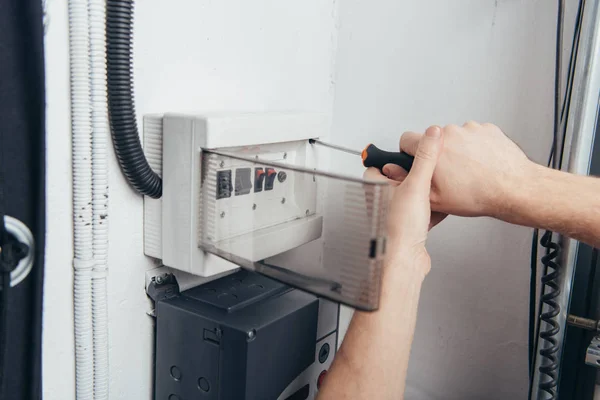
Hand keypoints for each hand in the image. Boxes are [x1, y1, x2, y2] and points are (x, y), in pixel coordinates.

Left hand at [365, 126, 443, 274]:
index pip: (383, 160)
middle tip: (431, 172)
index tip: (414, 151)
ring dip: (429, 192)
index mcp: (374, 185)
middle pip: (403, 177)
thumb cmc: (398, 230)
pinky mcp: (408, 226)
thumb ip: (425, 157)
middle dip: (420, 175)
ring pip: (414, 194)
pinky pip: (423, 211)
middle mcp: (382, 198)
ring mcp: (394, 213)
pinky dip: (434, 208)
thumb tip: (431, 135)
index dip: (400, 156)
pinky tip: (445, 206)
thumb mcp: (416, 185)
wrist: (404, 261)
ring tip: (442, 188)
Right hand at [383, 122, 534, 217]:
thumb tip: (391, 170)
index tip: (415, 160)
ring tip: (466, 171)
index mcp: (434, 148)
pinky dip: (474, 147)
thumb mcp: (433, 197)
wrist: (514, 189)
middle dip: (435, 153)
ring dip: (456, 150)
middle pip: (432, 139)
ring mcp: (470, 129)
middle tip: (446, 174)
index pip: (406, 138)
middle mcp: (450, 133)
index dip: (408, 152)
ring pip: (454, 137)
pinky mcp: (487, 129)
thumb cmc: (477, 196)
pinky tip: (479, 164)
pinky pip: (473, 136)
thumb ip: (407, 180)